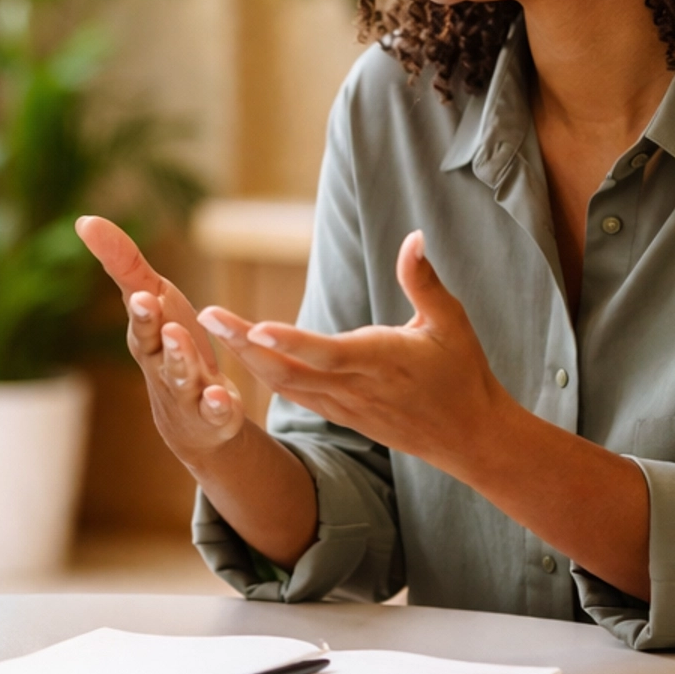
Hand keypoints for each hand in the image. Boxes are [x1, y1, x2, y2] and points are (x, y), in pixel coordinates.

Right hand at [76, 216, 247, 461]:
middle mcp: (163, 364)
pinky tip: (222, 397)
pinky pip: (215, 411)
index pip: (141, 321)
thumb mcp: (154, 301)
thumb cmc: (169, 344)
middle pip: (157, 348)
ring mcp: (188, 392)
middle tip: (150, 305)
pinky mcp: (215, 414)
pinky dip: (217, 405)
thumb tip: (84, 219)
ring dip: (182, 359)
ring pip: (182, 376)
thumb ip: (124, 263)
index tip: (141, 294)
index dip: (140, 309)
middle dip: (153, 327)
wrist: (191, 417)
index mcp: (148, 336)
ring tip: (180, 337)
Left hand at [198, 231, 502, 475]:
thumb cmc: (463, 373)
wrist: (469, 437)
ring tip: (212, 327)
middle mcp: (355, 387)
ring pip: (284, 384)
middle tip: (205, 316)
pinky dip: (264, 373)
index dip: (291, 342)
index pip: (328, 353)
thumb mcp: (451, 322)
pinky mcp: (340, 414)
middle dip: (244, 344)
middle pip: (289, 371)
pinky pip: (294, 394)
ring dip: (246, 357)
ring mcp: (344, 405)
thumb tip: (415, 236)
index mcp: (382, 361)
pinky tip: (242, 353)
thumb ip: (424, 281)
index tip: (255, 327)